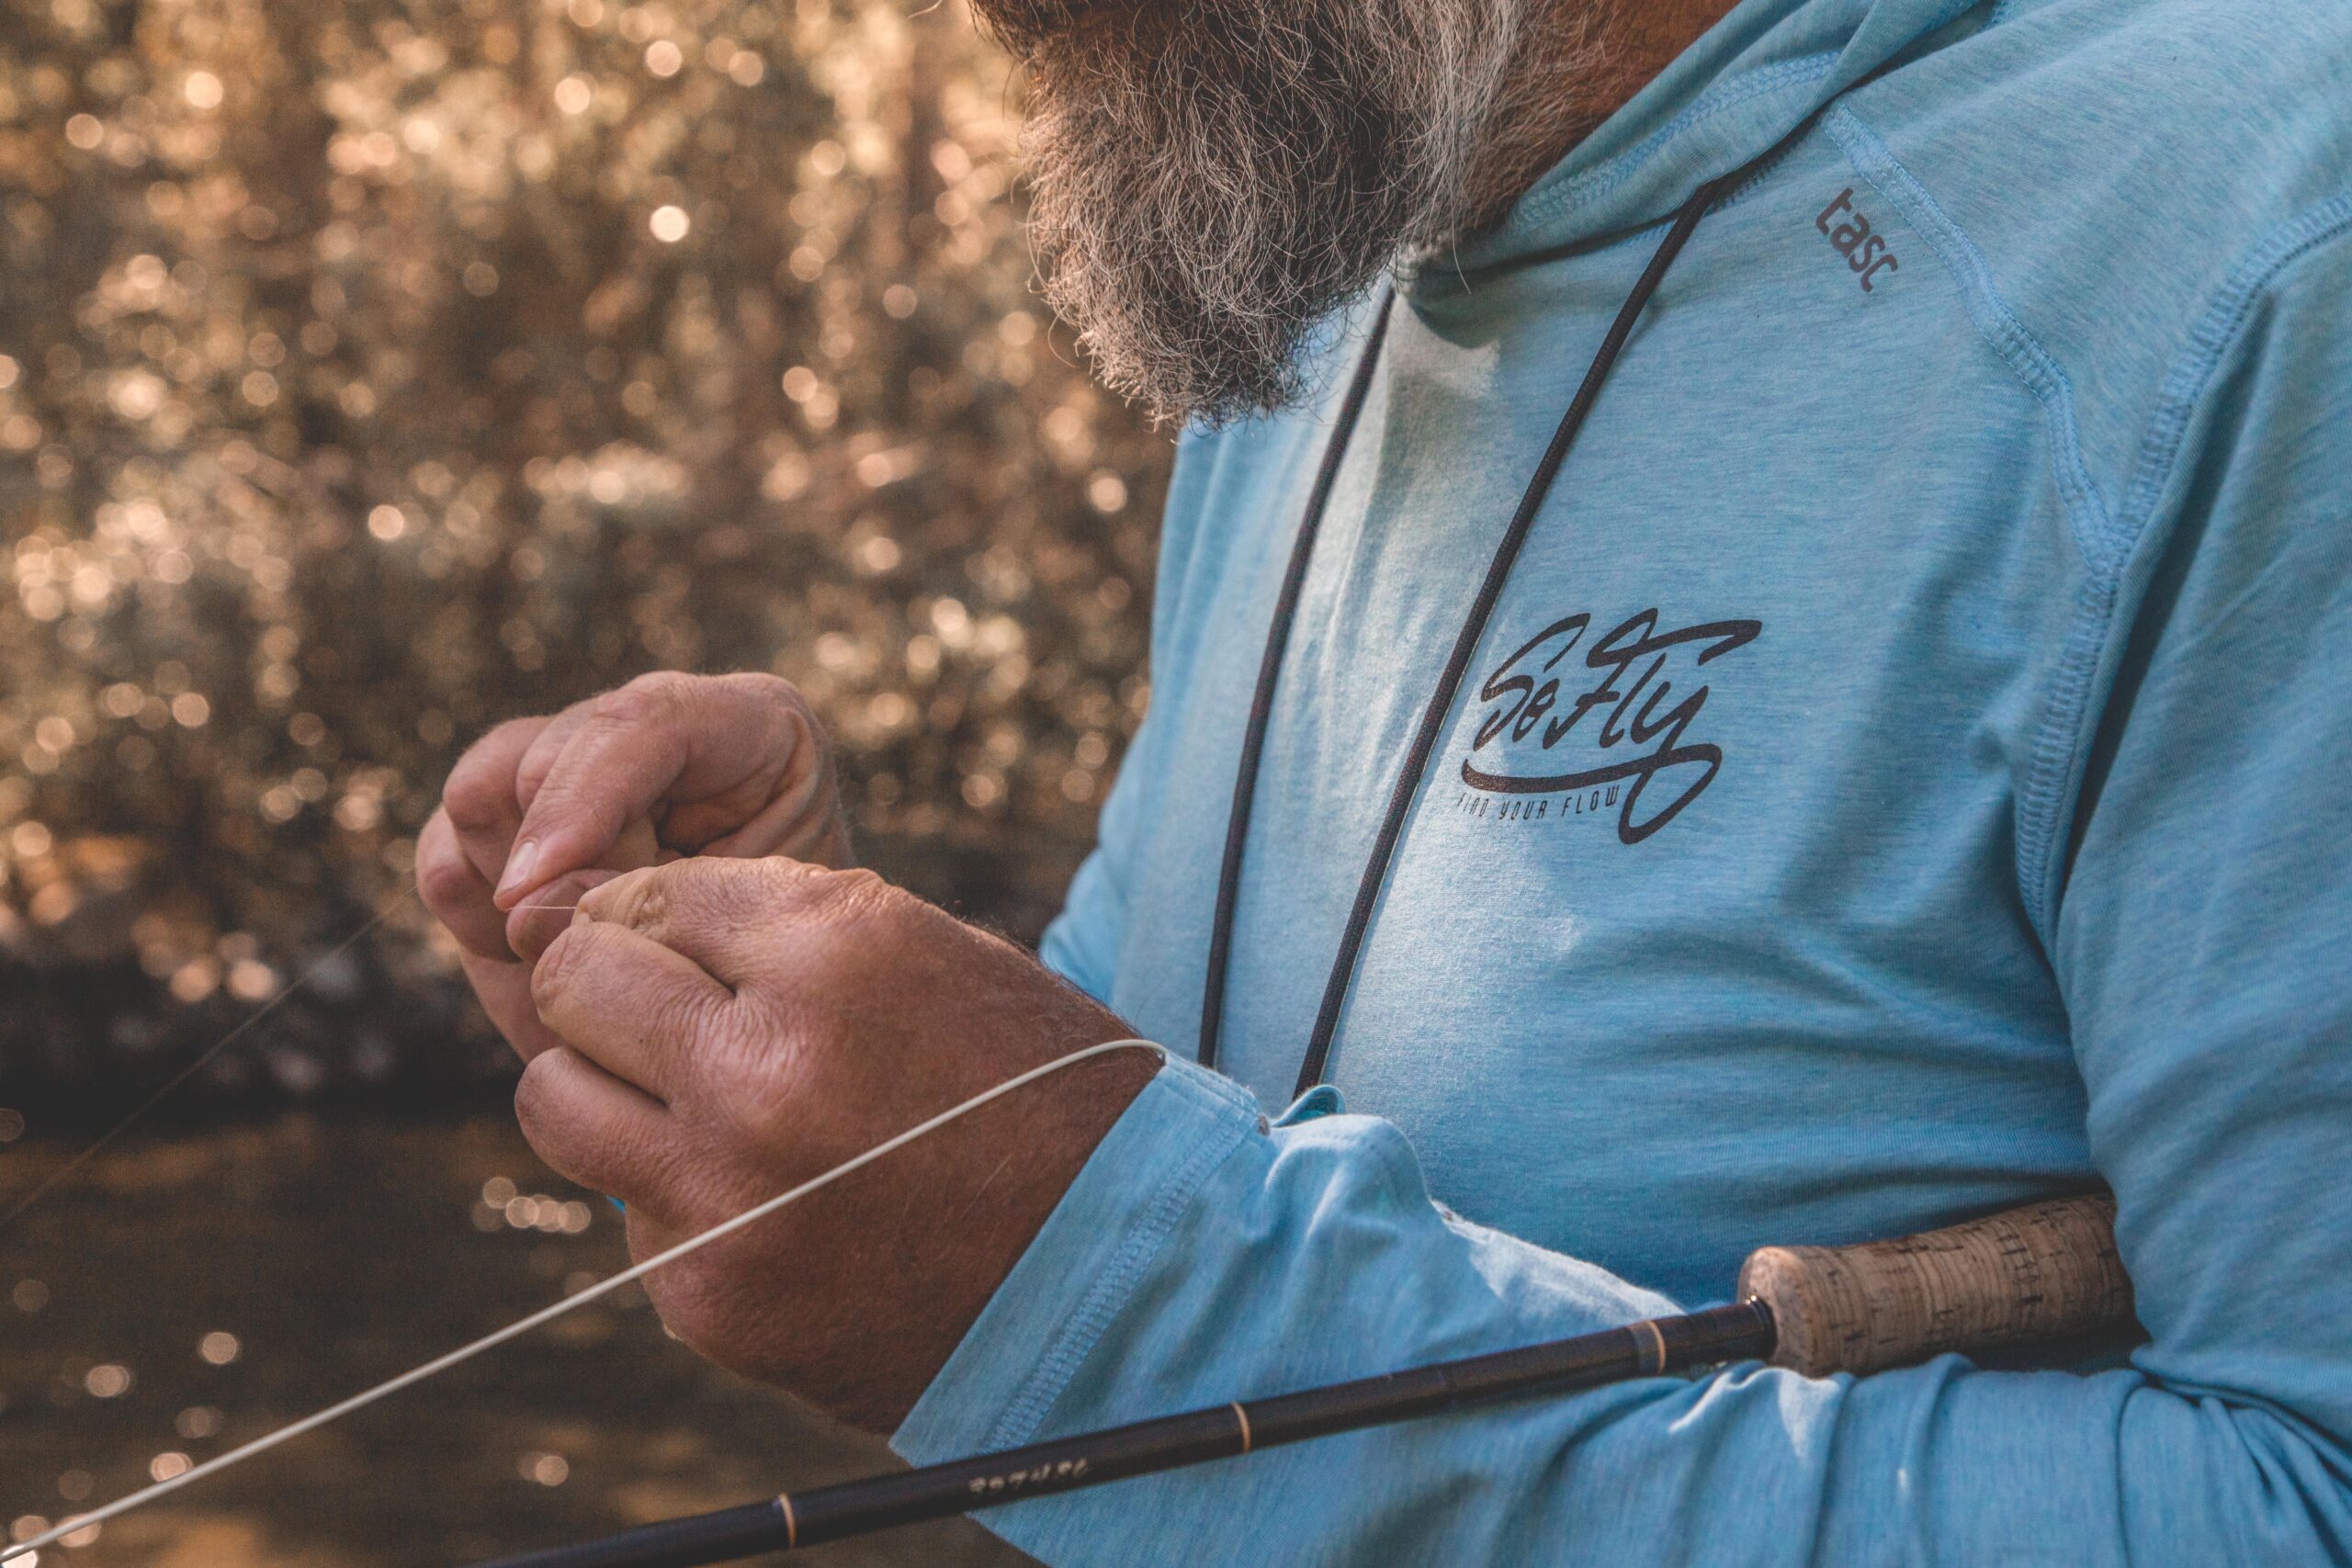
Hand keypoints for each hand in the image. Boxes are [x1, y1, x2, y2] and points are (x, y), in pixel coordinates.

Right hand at [415, 672, 851, 1058]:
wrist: (757, 1022)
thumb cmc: (785, 976)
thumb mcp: (749, 933)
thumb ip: (655, 903)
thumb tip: (523, 905)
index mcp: (752, 727)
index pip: (644, 722)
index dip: (582, 800)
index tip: (534, 887)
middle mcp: (655, 729)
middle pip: (549, 760)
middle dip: (558, 867)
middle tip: (599, 946)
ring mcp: (578, 769)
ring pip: (483, 793)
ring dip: (510, 885)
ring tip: (575, 949)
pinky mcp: (509, 825)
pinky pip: (448, 850)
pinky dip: (473, 910)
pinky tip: (533, 953)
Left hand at [518, 857, 1159, 1429]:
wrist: (1122, 1272)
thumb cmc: (1041, 1091)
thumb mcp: (938, 957)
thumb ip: (786, 926)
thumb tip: (629, 917)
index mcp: (838, 952)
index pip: (650, 894)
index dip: (652, 913)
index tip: (668, 940)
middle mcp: (762, 1066)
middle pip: (574, 981)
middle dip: (603, 981)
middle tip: (653, 1008)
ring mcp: (723, 1192)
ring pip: (556, 1101)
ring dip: (604, 1086)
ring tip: (688, 1101)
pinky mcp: (709, 1294)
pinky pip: (630, 1212)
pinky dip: (680, 1196)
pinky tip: (771, 1199)